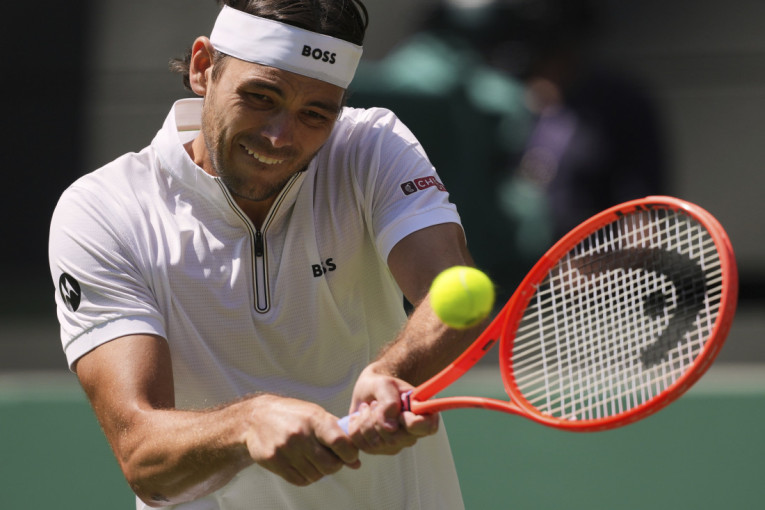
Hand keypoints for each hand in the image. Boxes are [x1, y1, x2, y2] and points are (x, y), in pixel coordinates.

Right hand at [242, 394, 360, 485]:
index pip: (340, 442)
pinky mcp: (273, 461)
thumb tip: (356, 461)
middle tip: (333, 460)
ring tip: (314, 460)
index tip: (350, 456)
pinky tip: (304, 466)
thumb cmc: (293, 415)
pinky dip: (307, 477)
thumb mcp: (316, 414)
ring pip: (315, 475)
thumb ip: (338, 435)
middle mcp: (299, 434)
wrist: (257, 417)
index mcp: (314, 419)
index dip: (350, 454)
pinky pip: (300, 480)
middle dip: (336, 466)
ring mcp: (285, 448)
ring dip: (320, 472)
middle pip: (329, 465)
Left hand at [345, 364, 438, 454]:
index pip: (427, 428)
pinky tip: (360, 417)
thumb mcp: (385, 384)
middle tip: (376, 403)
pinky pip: (362, 444)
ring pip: (375, 443)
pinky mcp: (378, 449)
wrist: (368, 389)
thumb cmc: (381, 385)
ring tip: (368, 408)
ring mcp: (395, 444)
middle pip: (394, 439)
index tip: (399, 411)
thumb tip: (390, 427)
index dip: (410, 422)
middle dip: (377, 418)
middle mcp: (412, 434)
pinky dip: (356, 427)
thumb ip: (389, 403)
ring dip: (365, 421)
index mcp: (424, 415)